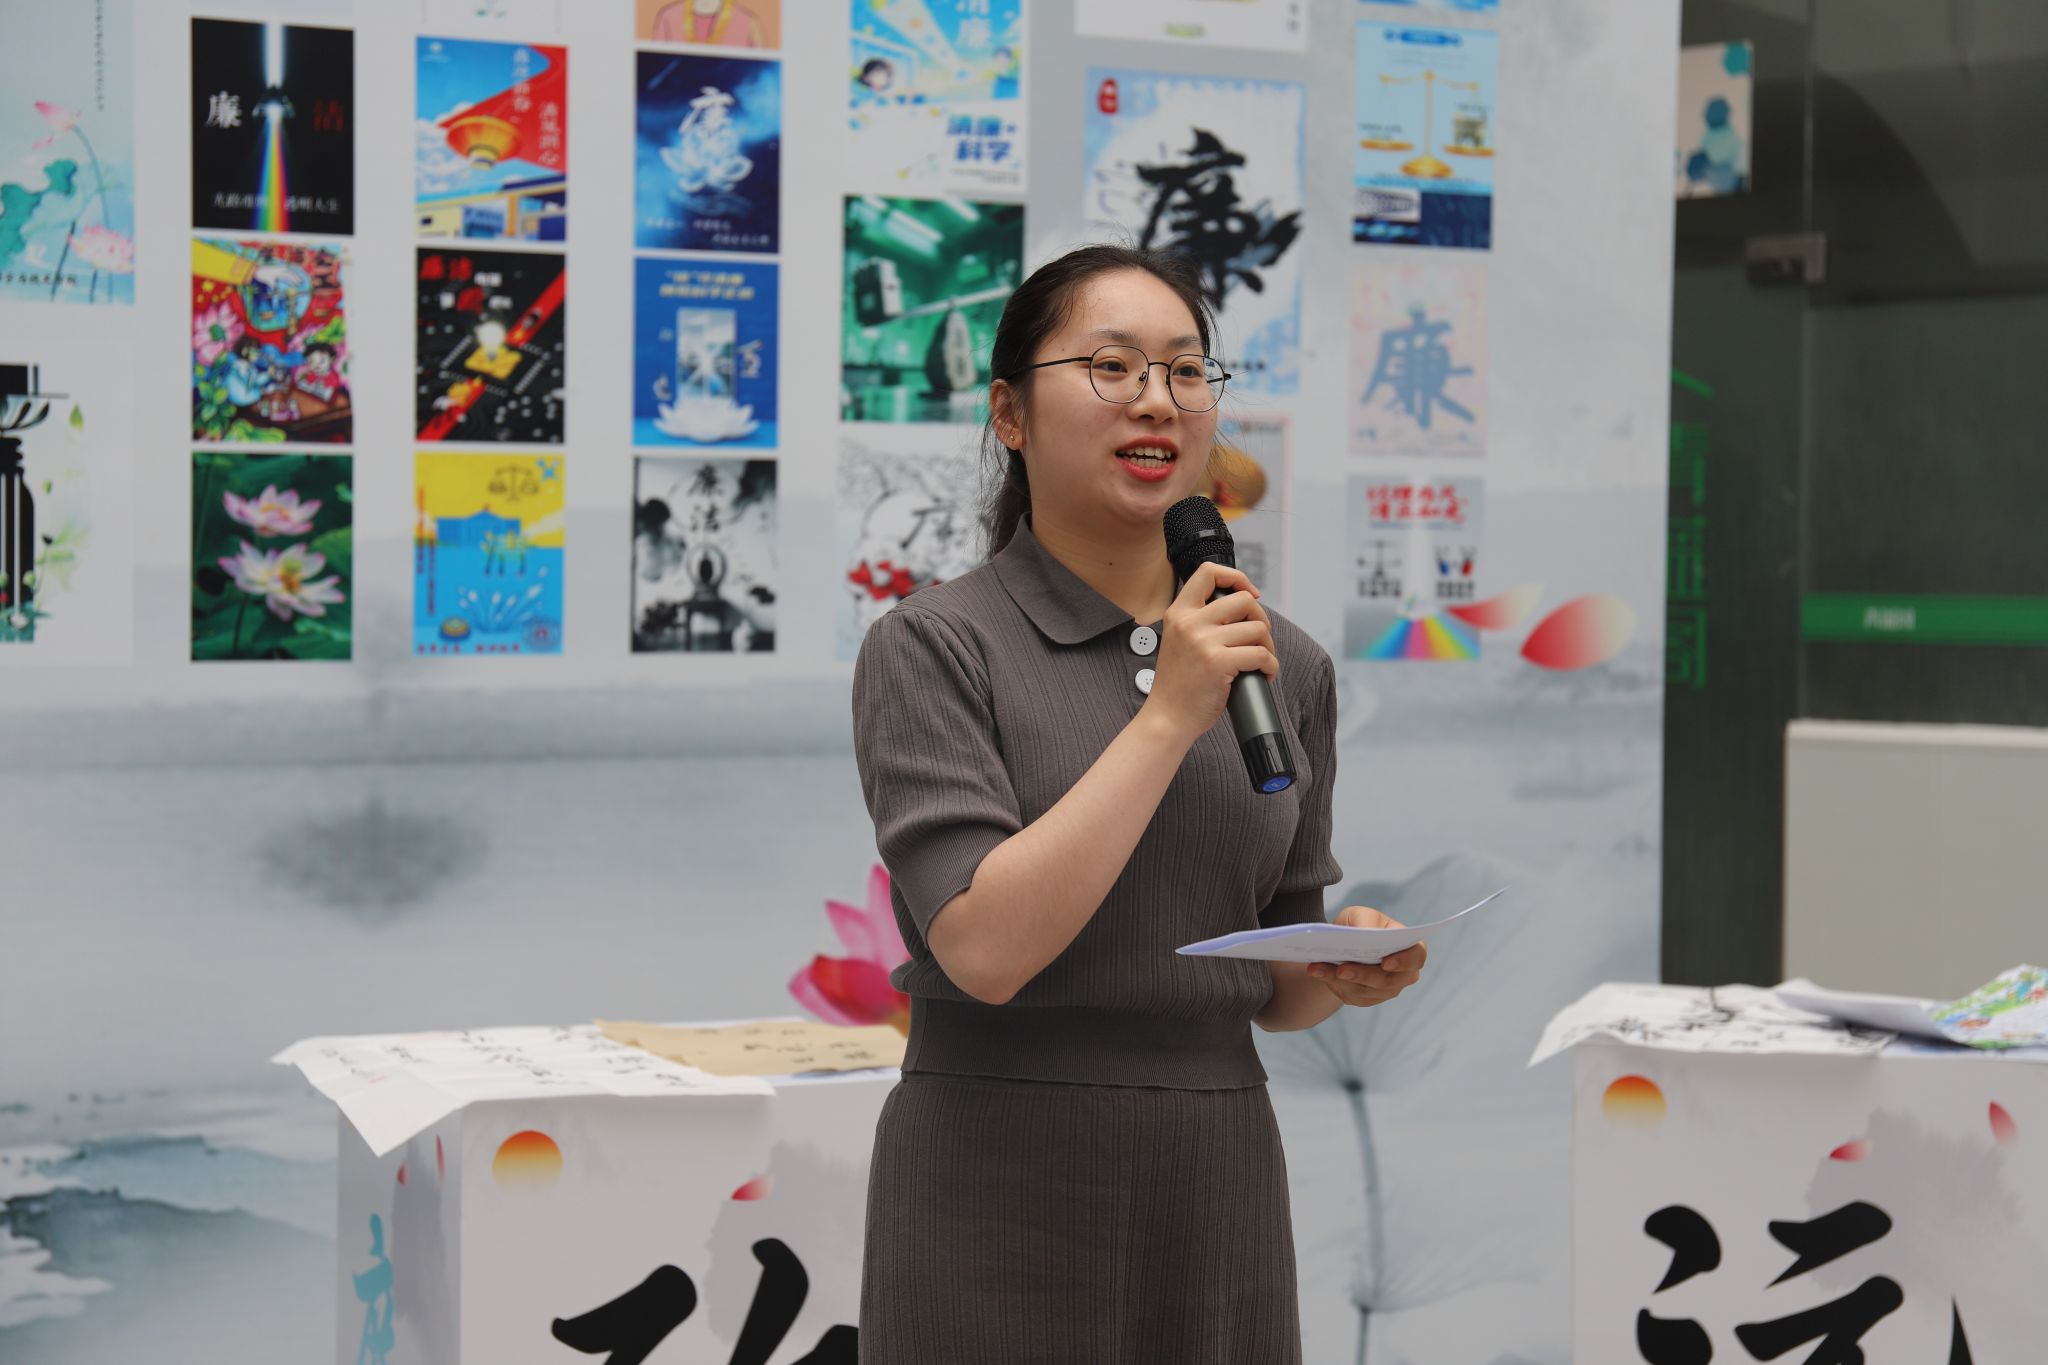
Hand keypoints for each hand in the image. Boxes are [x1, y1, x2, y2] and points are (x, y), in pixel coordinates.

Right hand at [1140, 561, 1275, 746]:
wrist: (1167, 718)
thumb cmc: (1178, 685)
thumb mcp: (1179, 641)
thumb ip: (1200, 621)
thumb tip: (1243, 607)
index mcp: (1178, 613)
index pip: (1209, 572)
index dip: (1237, 577)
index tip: (1250, 594)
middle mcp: (1189, 622)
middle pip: (1244, 600)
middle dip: (1260, 619)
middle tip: (1258, 639)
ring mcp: (1203, 642)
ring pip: (1258, 629)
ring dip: (1267, 646)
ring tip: (1259, 662)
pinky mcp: (1219, 662)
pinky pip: (1262, 654)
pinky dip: (1271, 666)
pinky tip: (1263, 675)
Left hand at [1306, 906, 1426, 1007]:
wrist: (1344, 943)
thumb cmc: (1360, 925)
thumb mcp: (1361, 915)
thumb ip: (1365, 921)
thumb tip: (1364, 932)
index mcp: (1410, 949)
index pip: (1416, 958)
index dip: (1403, 962)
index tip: (1386, 962)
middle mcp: (1403, 974)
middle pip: (1387, 981)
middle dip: (1363, 975)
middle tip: (1342, 970)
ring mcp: (1386, 990)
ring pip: (1365, 991)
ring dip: (1340, 980)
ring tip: (1318, 968)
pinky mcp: (1366, 998)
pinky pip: (1351, 995)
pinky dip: (1332, 983)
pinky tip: (1317, 972)